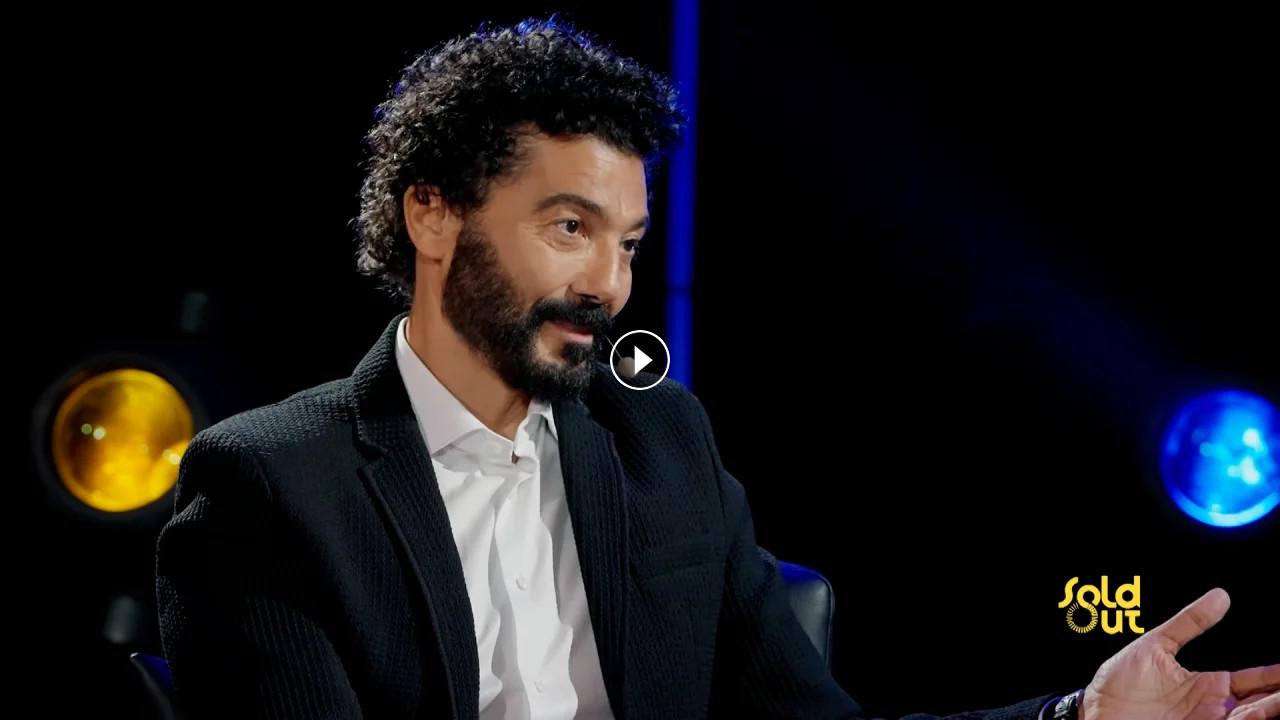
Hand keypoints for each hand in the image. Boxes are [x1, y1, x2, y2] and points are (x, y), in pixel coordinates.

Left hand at [1079, 588, 1278, 719]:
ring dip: (1268, 709)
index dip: (1277, 676)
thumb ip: (1189, 623)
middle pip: (1261, 703)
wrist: (1094, 711)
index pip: (1256, 680)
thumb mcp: (1156, 646)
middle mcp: (1213, 709)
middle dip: (1279, 696)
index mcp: (1208, 686)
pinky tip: (1250, 714)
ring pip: (1250, 719)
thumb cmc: (1120, 683)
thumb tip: (1220, 595)